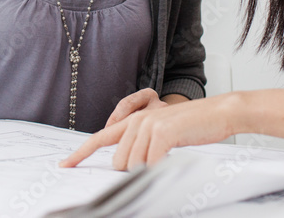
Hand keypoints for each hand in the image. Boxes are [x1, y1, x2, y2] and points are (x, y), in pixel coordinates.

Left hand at [62, 94, 234, 169]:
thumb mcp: (161, 135)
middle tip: (158, 159)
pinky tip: (170, 160)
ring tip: (168, 155)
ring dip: (150, 169)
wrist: (219, 113)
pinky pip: (150, 164)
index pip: (100, 138)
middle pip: (119, 162)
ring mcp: (148, 125)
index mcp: (133, 120)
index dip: (80, 153)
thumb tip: (126, 167)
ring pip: (133, 165)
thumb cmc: (192, 127)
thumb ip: (140, 145)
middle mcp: (136, 121)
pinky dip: (159, 169)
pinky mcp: (162, 132)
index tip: (64, 164)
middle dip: (135, 170)